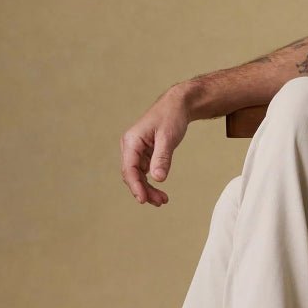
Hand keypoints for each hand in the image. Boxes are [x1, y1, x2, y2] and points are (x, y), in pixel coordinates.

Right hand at [120, 85, 190, 205]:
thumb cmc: (171, 116)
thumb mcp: (168, 137)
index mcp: (131, 141)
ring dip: (148, 189)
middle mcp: (130, 146)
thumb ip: (162, 158)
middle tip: (160, 202)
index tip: (143, 199)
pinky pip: (144, 172)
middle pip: (132, 175)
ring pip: (138, 175)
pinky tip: (160, 191)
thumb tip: (158, 178)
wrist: (178, 105)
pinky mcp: (145, 153)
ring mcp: (136, 151)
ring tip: (162, 200)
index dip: (135, 185)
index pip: (129, 168)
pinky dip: (152, 182)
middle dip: (144, 190)